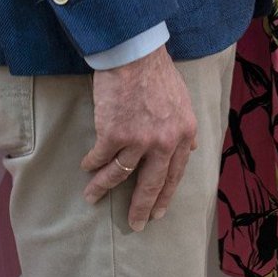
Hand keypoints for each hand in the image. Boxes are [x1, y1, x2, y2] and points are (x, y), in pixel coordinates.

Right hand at [81, 46, 197, 231]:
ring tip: (92, 198)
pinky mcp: (113, 134)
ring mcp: (138, 140)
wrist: (134, 52)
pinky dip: (92, 165)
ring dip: (103, 188)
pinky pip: (101, 158)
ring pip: (120, 175)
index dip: (165, 195)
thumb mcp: (183, 100)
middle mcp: (164, 142)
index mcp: (184, 134)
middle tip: (136, 224)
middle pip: (151, 184)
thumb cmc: (157, 70)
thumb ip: (184, 127)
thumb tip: (190, 148)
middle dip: (141, 208)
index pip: (175, 174)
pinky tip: (87, 168)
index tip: (157, 211)